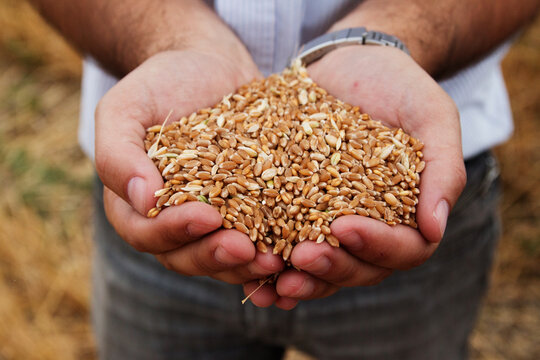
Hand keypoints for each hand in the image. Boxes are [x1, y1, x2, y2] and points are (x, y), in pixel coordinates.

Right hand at [95, 50, 285, 284]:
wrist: (206, 65)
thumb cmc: (159, 84)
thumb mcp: (125, 108)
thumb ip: (117, 153)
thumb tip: (142, 201)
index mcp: (135, 206)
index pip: (146, 233)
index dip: (175, 231)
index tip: (208, 216)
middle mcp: (172, 220)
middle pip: (185, 256)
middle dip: (215, 256)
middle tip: (246, 249)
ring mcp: (211, 219)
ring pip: (221, 257)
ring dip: (246, 264)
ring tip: (275, 259)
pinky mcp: (245, 210)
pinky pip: (255, 239)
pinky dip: (270, 250)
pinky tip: (291, 253)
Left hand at [267, 45, 465, 301]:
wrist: (350, 64)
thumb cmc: (398, 87)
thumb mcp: (430, 116)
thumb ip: (443, 169)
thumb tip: (435, 227)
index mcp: (408, 214)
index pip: (403, 249)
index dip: (376, 246)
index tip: (343, 226)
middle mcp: (370, 227)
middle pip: (359, 268)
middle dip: (332, 267)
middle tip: (301, 257)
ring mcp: (331, 222)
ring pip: (323, 266)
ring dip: (300, 279)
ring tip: (272, 277)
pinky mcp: (296, 209)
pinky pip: (287, 243)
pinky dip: (273, 263)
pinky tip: (252, 270)